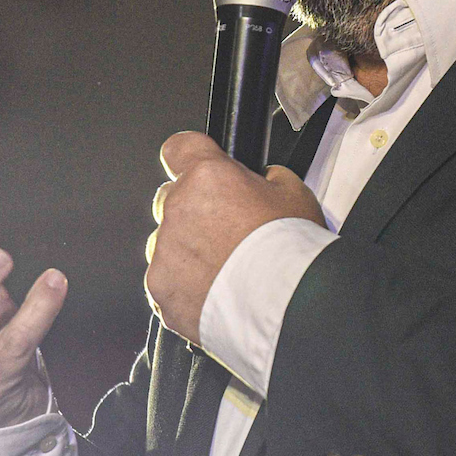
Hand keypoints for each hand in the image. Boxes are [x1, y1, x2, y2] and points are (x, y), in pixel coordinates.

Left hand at [145, 132, 324, 342]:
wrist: (283, 307)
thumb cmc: (291, 253)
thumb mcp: (295, 195)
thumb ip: (267, 179)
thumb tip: (261, 180)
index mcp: (208, 177)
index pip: (179, 148)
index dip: (189, 157)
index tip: (197, 167)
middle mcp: (178, 208)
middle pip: (172, 198)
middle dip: (194, 211)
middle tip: (227, 232)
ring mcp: (164, 250)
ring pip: (166, 242)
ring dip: (187, 251)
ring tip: (224, 271)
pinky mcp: (160, 288)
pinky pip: (166, 280)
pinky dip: (185, 286)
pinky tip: (215, 293)